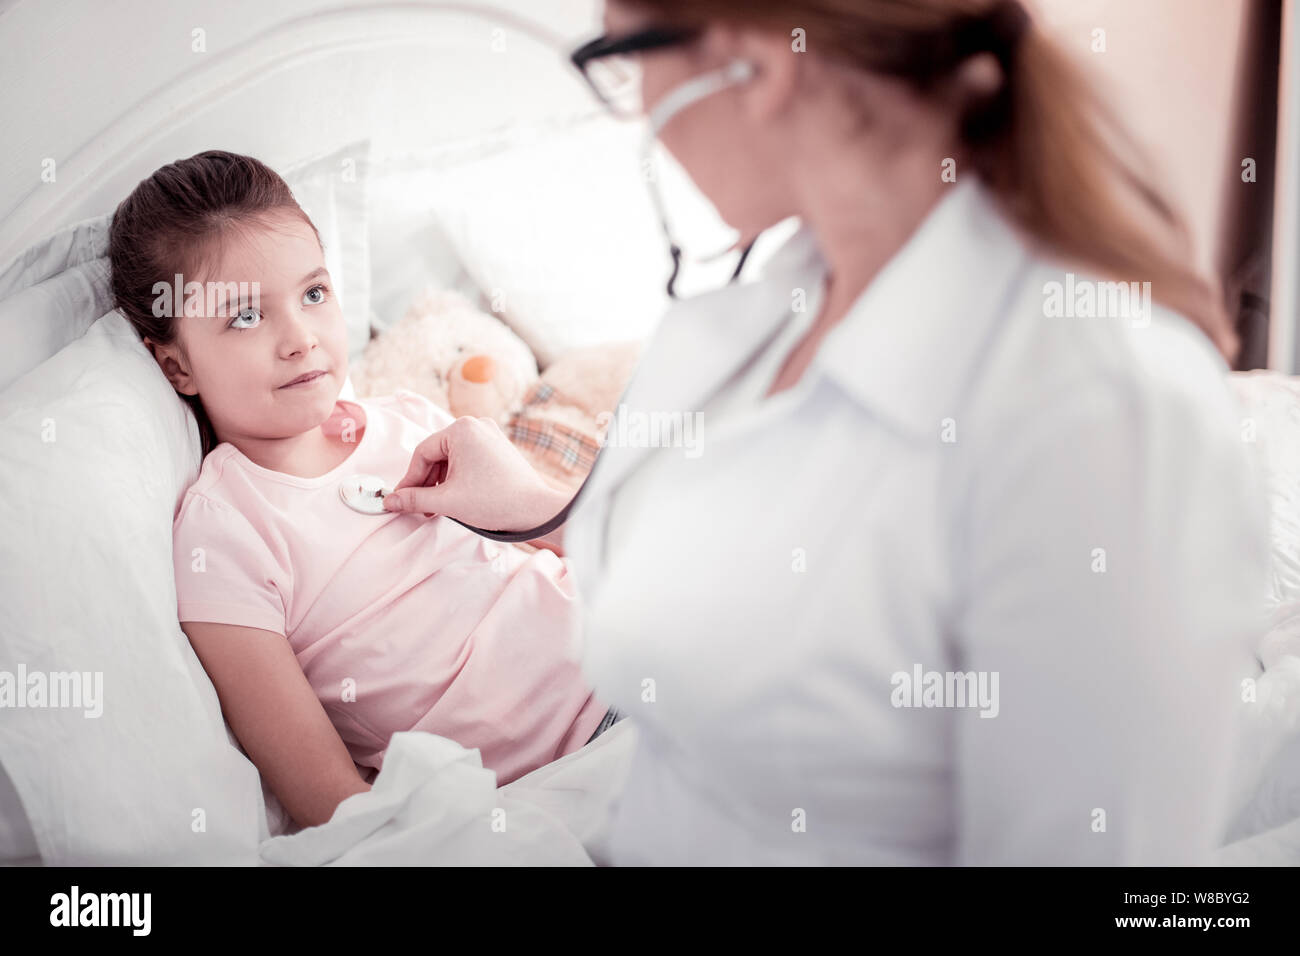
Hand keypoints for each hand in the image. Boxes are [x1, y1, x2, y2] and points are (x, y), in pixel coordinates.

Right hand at [383, 416, 570, 531]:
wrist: (537, 510)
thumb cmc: (496, 501)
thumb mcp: (447, 501)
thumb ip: (414, 499)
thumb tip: (389, 501)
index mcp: (462, 429)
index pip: (422, 453)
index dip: (409, 479)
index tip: (400, 499)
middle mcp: (476, 425)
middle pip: (437, 455)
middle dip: (426, 482)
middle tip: (419, 507)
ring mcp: (490, 435)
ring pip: (452, 459)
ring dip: (441, 483)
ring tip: (437, 507)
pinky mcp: (498, 448)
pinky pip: (468, 460)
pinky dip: (457, 478)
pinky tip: (455, 499)